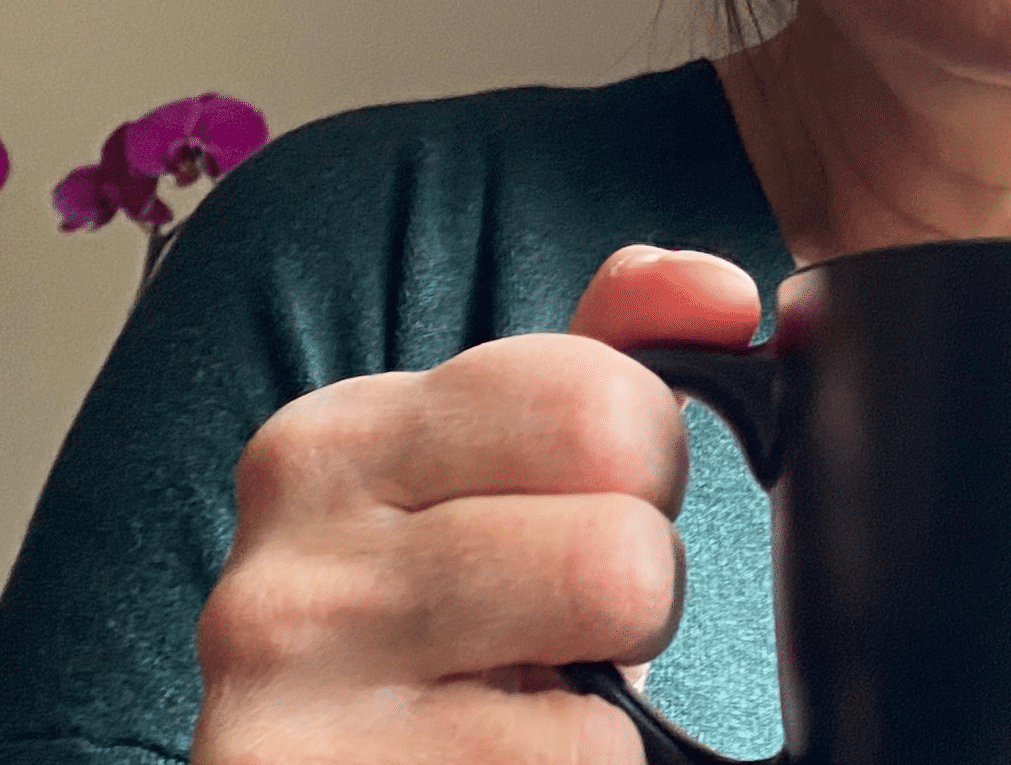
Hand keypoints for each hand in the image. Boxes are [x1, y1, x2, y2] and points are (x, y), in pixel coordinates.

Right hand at [191, 245, 760, 763]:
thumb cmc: (439, 645)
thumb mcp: (508, 487)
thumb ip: (608, 357)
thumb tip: (719, 291)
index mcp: (333, 445)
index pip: (594, 397)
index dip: (646, 462)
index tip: (585, 514)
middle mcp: (291, 564)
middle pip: (616, 531)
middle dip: (642, 581)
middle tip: (571, 629)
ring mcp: (291, 706)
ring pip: (610, 627)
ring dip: (618, 688)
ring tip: (538, 702)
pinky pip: (587, 758)